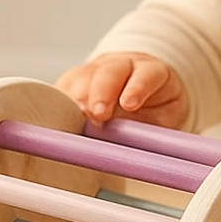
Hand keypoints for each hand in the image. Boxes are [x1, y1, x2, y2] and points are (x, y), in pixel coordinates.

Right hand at [56, 52, 188, 128]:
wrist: (137, 93)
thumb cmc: (152, 109)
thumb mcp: (159, 121)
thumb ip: (147, 132)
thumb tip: (132, 155)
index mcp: (151, 71)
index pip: (146, 75)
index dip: (137, 88)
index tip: (130, 105)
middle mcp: (123, 65)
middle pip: (111, 71)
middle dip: (102, 93)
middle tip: (98, 115)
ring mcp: (98, 69)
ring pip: (85, 76)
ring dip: (79, 98)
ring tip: (77, 118)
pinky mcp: (76, 78)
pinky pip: (66, 85)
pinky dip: (62, 101)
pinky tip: (61, 116)